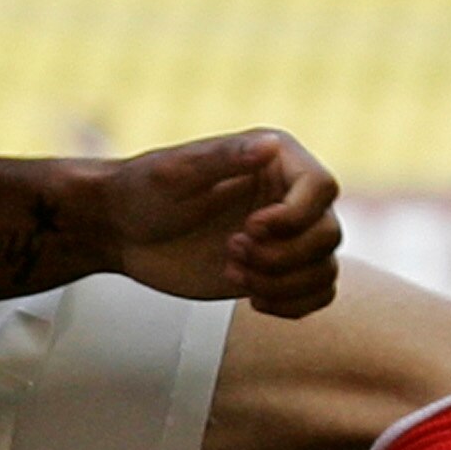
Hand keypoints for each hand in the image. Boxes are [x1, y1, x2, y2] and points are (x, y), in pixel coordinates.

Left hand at [105, 129, 341, 318]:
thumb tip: (271, 144)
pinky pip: (318, 292)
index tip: (249, 228)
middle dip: (282, 255)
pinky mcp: (278, 269)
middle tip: (230, 252)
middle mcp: (288, 196)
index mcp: (275, 160)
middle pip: (328, 233)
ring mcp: (286, 235)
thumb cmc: (142, 191)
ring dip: (283, 283)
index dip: (295, 216)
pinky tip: (252, 300)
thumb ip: (224, 158)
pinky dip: (294, 304)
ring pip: (324, 268)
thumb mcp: (176, 173)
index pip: (321, 187)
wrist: (122, 230)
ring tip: (233, 273)